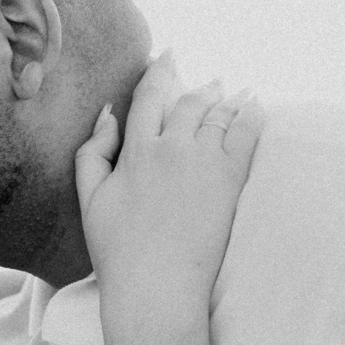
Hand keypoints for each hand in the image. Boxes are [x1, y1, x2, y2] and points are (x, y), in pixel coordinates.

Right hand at [75, 53, 260, 322]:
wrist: (156, 287)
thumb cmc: (117, 250)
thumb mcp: (90, 199)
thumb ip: (93, 152)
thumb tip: (109, 114)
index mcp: (136, 151)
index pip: (149, 99)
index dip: (159, 73)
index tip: (167, 57)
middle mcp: (172, 149)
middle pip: (188, 102)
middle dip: (197, 87)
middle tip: (208, 82)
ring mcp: (204, 162)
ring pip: (217, 114)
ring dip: (224, 99)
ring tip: (231, 93)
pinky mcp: (231, 180)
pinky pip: (247, 133)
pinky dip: (251, 114)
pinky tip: (254, 105)